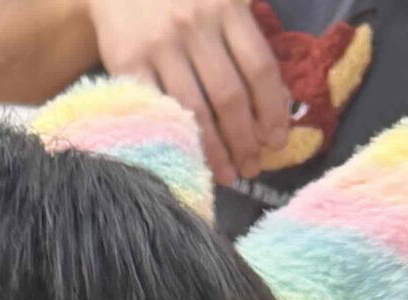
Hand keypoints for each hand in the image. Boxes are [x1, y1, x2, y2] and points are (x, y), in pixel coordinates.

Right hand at [91, 0, 291, 185]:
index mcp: (226, 6)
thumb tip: (278, 97)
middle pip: (229, 97)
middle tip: (252, 167)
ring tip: (228, 174)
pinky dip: (176, 138)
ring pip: (195, 111)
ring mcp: (160, 45)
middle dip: (245, 140)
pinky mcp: (129, 62)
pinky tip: (190, 157)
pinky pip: (158, 110)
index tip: (276, 141)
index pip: (259, 68)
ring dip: (215, 151)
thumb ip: (246, 34)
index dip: (272, 111)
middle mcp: (195, 24)